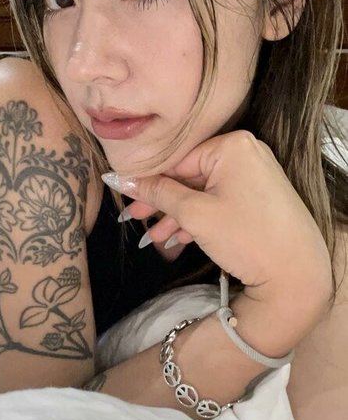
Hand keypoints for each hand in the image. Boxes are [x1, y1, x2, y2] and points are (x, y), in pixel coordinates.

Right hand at [103, 130, 332, 314]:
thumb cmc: (247, 238)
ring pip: (203, 192)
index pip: (178, 159)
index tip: (123, 196)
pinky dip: (200, 219)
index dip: (148, 181)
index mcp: (232, 146)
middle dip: (161, 202)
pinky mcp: (259, 197)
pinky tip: (178, 239)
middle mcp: (246, 153)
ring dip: (177, 216)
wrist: (297, 274)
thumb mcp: (194, 214)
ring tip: (154, 239)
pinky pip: (220, 201)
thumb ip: (157, 193)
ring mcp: (255, 175)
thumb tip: (121, 178)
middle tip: (133, 219)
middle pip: (190, 175)